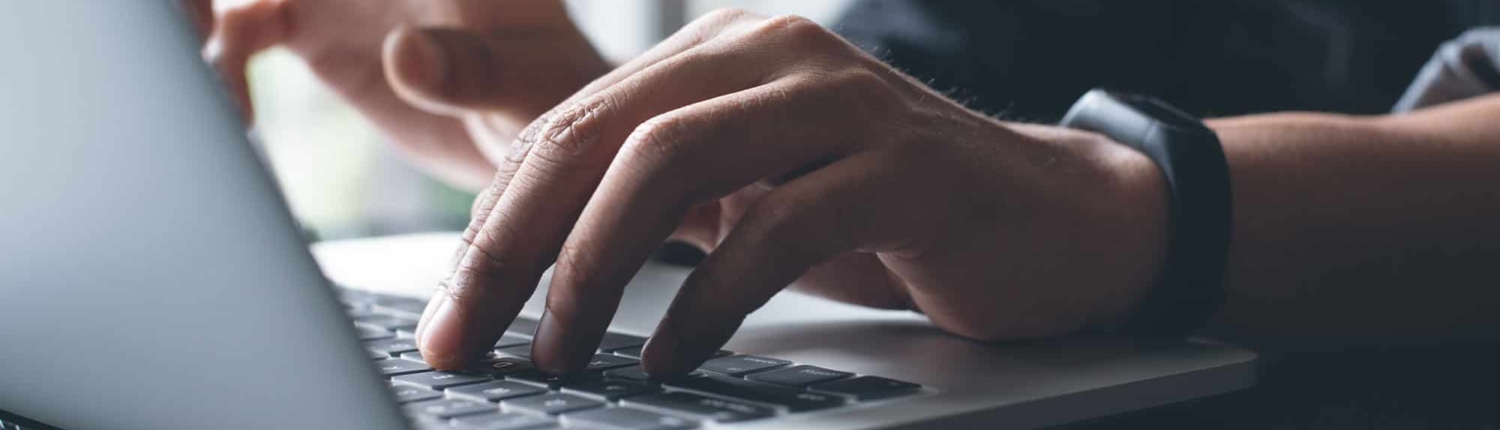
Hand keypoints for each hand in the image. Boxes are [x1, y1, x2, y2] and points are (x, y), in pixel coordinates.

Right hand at [181, 0, 609, 187]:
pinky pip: (240, 22)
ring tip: (206, 72)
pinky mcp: (317, 29)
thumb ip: (472, 70)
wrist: (552, 146)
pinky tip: (237, 115)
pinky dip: (217, 59)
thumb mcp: (530, 90)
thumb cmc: (560, 104)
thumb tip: (404, 52)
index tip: (261, 17)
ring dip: (200, 10)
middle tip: (201, 33)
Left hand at [413, 9, 1171, 374]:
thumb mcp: (752, 199)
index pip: (573, 123)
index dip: (496, 217)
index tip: (451, 306)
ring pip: (674, 162)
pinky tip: (671, 356)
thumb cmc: (886, 217)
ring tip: (558, 350)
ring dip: (595, 267)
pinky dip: (709, 300)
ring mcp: (843, 100)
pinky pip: (777, 226)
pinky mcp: (905, 164)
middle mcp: (774, 53)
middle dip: (514, 244)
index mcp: (723, 52)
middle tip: (462, 334)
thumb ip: (660, 207)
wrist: (1054, 219)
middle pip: (603, 134)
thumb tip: (529, 270)